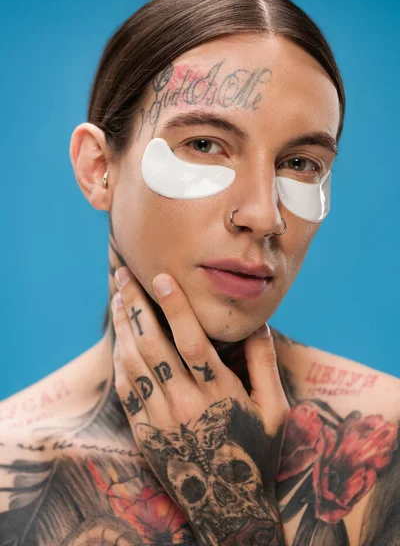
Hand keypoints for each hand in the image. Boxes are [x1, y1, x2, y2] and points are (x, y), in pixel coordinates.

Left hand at [112, 266, 287, 545]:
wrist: (230, 507)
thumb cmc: (257, 453)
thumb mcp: (275, 409)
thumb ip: (265, 364)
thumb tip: (257, 324)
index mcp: (219, 395)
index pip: (191, 341)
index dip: (175, 306)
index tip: (161, 277)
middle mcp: (186, 405)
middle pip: (152, 346)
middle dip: (136, 305)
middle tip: (124, 275)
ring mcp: (161, 421)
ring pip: (133, 364)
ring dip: (123, 327)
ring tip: (119, 297)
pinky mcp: (145, 434)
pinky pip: (126, 390)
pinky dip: (120, 360)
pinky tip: (120, 339)